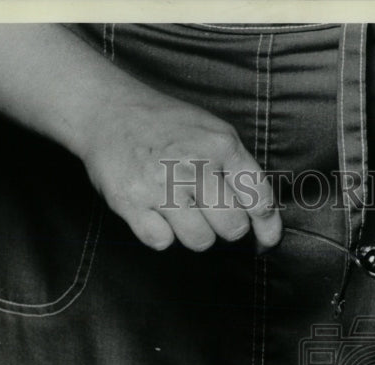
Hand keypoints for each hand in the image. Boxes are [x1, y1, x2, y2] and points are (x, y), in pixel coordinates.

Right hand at [77, 92, 281, 250]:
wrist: (106, 111)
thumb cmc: (167, 127)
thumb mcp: (213, 133)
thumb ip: (241, 171)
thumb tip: (265, 219)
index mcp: (221, 145)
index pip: (259, 200)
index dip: (268, 228)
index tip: (265, 241)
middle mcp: (194, 164)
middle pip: (233, 228)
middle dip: (225, 226)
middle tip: (209, 211)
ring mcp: (161, 184)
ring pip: (200, 241)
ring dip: (194, 232)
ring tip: (181, 209)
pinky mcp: (131, 202)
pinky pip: (162, 242)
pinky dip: (160, 233)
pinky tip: (155, 211)